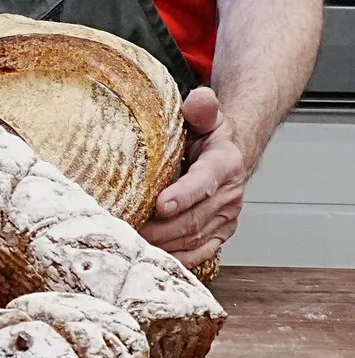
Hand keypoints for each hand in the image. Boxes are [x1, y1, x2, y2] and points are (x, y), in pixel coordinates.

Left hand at [140, 87, 243, 266]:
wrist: (230, 153)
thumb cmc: (208, 135)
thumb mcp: (205, 116)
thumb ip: (201, 108)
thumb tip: (200, 99)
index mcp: (225, 163)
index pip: (204, 181)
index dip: (183, 195)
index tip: (160, 204)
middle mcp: (231, 194)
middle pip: (194, 218)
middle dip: (160, 228)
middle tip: (126, 229)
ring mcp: (227, 217)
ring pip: (194, 238)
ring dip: (163, 245)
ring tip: (131, 243)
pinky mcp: (221, 233)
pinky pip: (201, 253)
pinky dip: (177, 258)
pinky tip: (152, 256)